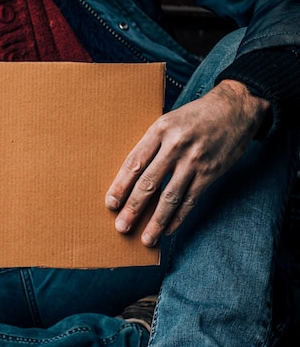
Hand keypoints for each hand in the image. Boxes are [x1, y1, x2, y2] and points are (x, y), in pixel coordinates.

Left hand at [105, 80, 269, 246]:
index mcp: (160, 130)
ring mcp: (194, 161)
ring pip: (170, 197)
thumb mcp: (168, 122)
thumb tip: (131, 177)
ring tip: (146, 238)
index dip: (121, 185)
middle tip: (121, 227)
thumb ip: (152, 146)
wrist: (236, 107)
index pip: (134, 163)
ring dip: (156, 221)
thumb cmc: (195, 117)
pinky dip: (178, 217)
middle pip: (149, 183)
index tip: (110, 204)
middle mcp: (176, 146)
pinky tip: (168, 229)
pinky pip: (191, 200)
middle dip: (133, 208)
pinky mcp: (211, 173)